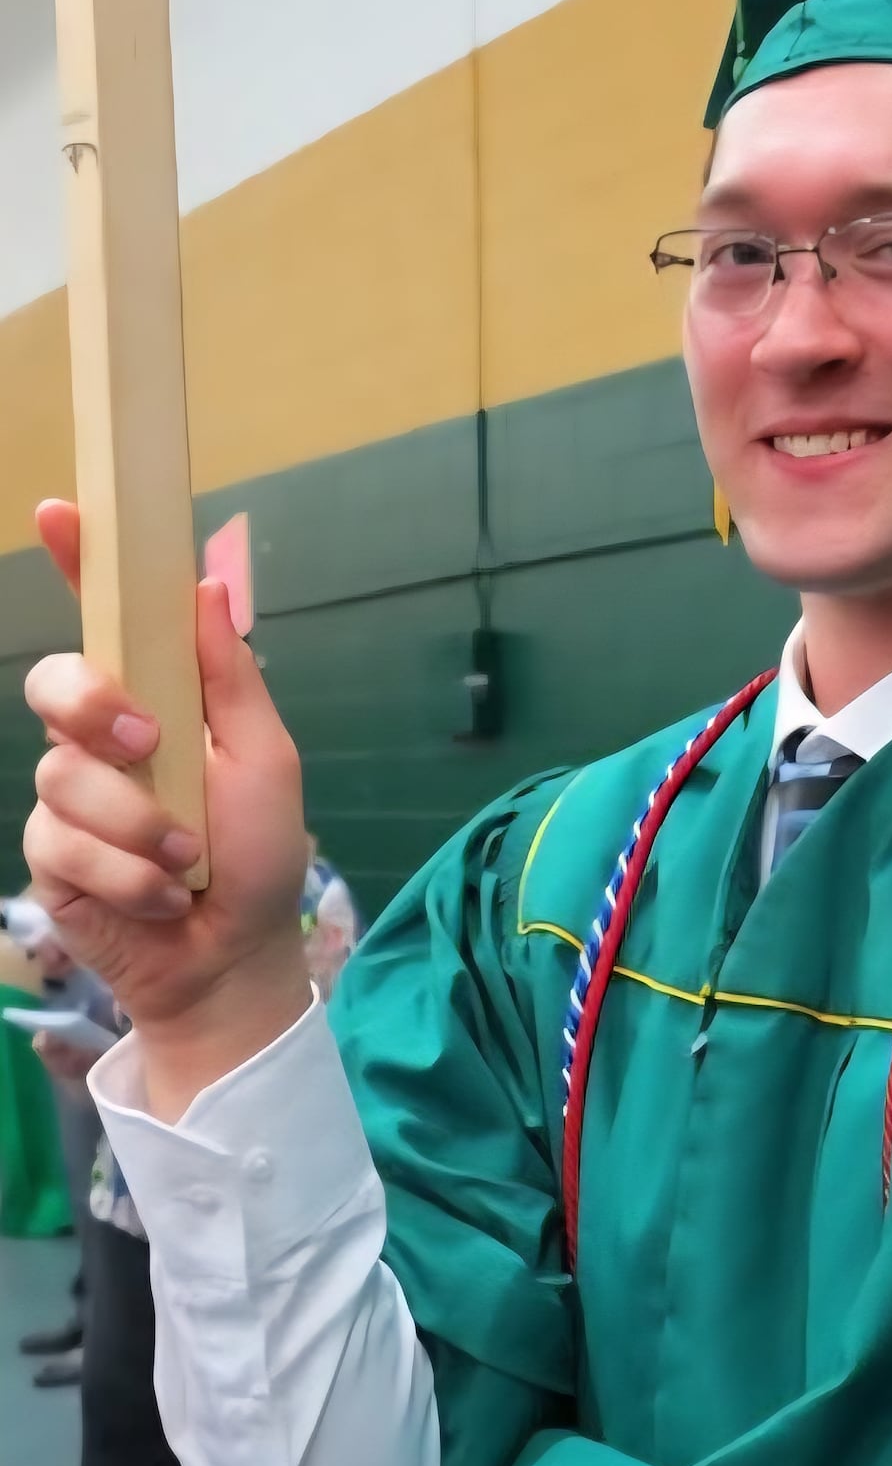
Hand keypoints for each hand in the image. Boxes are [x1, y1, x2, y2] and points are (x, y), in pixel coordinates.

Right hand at [23, 501, 312, 1116]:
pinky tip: (160, 894)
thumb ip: (231, 680)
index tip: (61, 511)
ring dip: (138, 823)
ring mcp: (71, 795)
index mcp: (160, 698)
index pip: (109, 620)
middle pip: (55, 682)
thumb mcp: (266, 759)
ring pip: (62, 773)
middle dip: (93, 708)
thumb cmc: (261, 852)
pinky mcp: (50, 857)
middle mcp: (105, 737)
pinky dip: (125, 872)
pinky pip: (61, 842)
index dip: (80, 562)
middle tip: (146, 744)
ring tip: (187, 858)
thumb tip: (208, 585)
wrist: (234, 954)